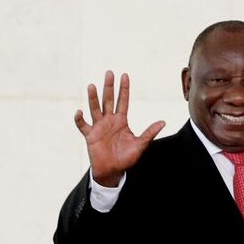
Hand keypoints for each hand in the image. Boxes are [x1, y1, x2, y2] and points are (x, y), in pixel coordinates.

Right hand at [73, 71, 165, 186]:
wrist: (113, 171)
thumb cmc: (126, 158)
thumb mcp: (140, 145)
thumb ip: (149, 133)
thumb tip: (163, 122)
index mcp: (121, 121)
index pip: (122, 101)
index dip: (124, 89)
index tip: (124, 75)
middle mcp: (109, 121)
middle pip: (108, 100)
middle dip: (109, 87)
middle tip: (109, 73)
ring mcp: (99, 127)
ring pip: (95, 109)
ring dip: (93, 98)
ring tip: (92, 86)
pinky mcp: (90, 136)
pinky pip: (83, 125)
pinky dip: (80, 119)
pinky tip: (79, 111)